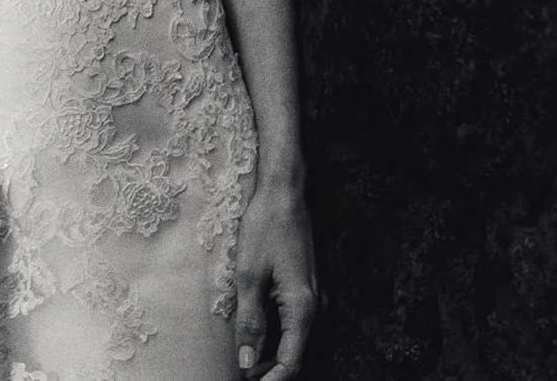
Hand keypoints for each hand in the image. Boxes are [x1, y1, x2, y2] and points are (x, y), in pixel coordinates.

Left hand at [232, 172, 315, 377]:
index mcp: (302, 307)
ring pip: (295, 340)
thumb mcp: (248, 276)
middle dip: (270, 370)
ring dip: (272, 353)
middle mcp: (315, 306)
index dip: (271, 379)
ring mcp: (314, 298)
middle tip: (241, 373)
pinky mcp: (307, 289)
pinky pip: (295, 323)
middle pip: (295, 354)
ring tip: (244, 358)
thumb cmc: (265, 228)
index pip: (291, 361)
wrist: (284, 194)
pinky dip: (277, 335)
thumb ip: (250, 321)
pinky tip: (257, 334)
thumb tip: (247, 360)